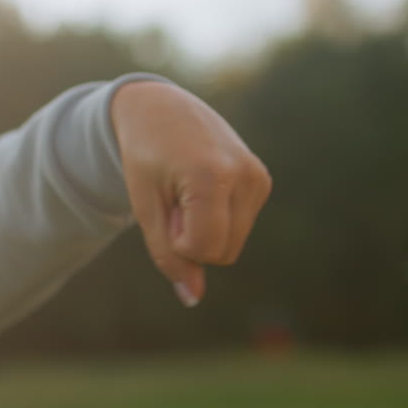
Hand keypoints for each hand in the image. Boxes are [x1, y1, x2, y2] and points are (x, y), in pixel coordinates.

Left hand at [111, 80, 271, 306]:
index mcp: (212, 176)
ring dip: (205, 230)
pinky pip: (239, 227)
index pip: (204, 249)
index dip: (176, 240)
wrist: (160, 108)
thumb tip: (193, 298)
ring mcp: (258, 176)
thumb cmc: (145, 157)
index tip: (164, 205)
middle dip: (192, 239)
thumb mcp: (146, 207)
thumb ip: (168, 254)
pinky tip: (202, 187)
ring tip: (187, 191)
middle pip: (223, 253)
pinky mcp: (262, 180)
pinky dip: (217, 219)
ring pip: (233, 245)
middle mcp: (244, 174)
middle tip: (173, 198)